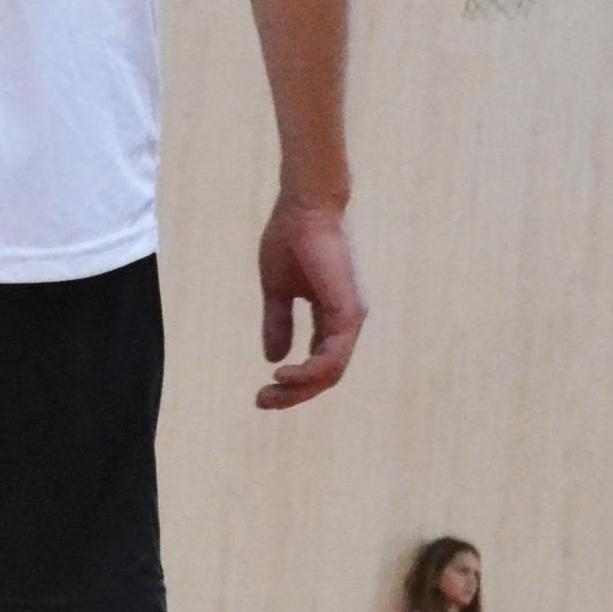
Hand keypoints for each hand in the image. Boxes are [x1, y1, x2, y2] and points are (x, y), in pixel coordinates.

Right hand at [254, 195, 363, 409]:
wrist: (303, 209)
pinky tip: (284, 374)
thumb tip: (273, 356)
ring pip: (330, 373)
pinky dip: (309, 373)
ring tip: (269, 393)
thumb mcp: (277, 290)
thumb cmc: (291, 240)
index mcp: (332, 317)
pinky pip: (333, 358)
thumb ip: (277, 322)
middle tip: (262, 402)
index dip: (292, 383)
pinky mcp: (348, 314)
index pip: (318, 363)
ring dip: (299, 389)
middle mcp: (346, 323)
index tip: (262, 392)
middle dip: (293, 394)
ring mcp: (350, 319)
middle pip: (325, 375)